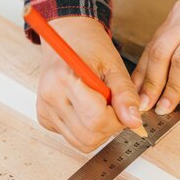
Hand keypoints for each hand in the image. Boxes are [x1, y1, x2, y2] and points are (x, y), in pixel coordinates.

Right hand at [37, 16, 142, 152]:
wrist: (67, 38)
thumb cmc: (90, 47)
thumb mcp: (114, 66)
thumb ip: (126, 95)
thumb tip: (134, 122)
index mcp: (64, 79)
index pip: (96, 119)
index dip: (117, 118)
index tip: (124, 107)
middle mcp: (50, 97)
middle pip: (88, 136)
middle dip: (109, 127)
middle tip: (115, 106)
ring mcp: (44, 110)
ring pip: (81, 142)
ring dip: (99, 131)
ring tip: (102, 106)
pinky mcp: (44, 118)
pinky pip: (73, 138)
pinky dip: (86, 129)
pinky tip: (88, 109)